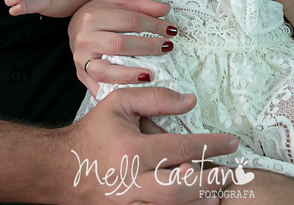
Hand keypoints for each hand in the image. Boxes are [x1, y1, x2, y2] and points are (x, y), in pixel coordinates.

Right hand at [57, 86, 237, 204]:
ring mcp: (127, 204)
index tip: (231, 143)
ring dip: (198, 201)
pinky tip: (194, 203)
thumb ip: (155, 99)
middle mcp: (130, 182)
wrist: (61, 168)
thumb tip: (190, 102)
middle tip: (230, 174)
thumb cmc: (93, 133)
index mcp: (131, 151)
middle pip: (180, 188)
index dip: (212, 145)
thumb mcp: (118, 104)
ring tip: (217, 192)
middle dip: (210, 181)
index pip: (182, 148)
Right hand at [69, 0, 177, 94]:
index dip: (154, 25)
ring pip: (107, 71)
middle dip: (148, 47)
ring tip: (151, 74)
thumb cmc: (98, 16)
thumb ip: (140, 4)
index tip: (170, 29)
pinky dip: (117, 89)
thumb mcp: (116, 3)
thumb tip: (164, 9)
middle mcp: (85, 38)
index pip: (130, 20)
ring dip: (132, 75)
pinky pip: (100, 87)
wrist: (75, 28)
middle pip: (121, 44)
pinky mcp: (81, 75)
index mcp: (93, 16)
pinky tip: (134, 90)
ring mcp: (81, 59)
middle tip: (167, 47)